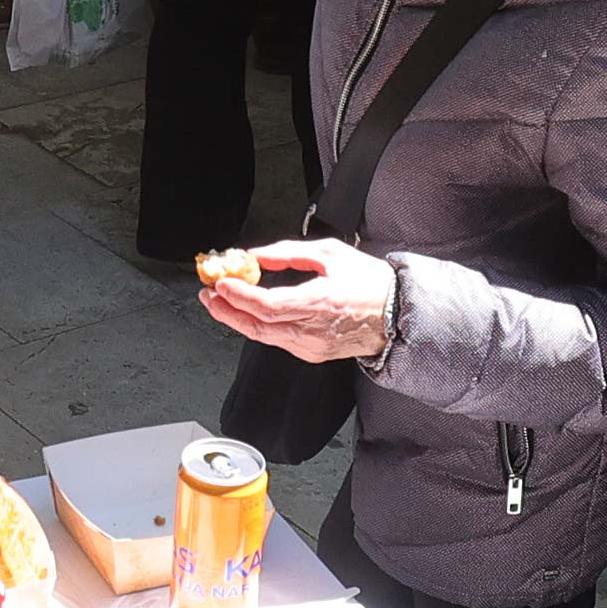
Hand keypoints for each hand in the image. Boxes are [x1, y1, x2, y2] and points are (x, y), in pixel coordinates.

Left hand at [196, 238, 395, 363]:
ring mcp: (312, 346)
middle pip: (257, 326)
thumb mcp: (331, 253)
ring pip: (263, 337)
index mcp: (319, 303)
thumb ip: (289, 253)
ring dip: (237, 319)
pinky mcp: (312, 354)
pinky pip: (277, 341)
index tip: (220, 283)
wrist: (397, 315)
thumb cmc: (371, 283)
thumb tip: (257, 256)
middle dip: (226, 310)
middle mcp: (313, 330)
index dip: (239, 296)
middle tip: (208, 294)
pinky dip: (258, 326)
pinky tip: (247, 314)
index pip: (267, 305)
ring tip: (219, 302)